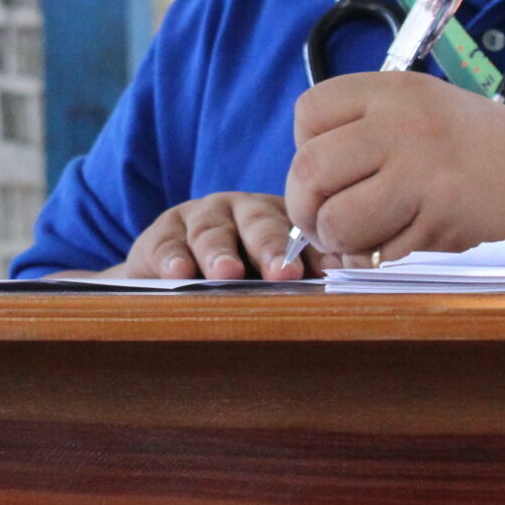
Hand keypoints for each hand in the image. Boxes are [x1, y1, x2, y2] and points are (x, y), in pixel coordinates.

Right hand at [117, 191, 314, 279]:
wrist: (174, 277)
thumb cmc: (239, 282)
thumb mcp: (271, 280)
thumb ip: (304, 281)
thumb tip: (344, 294)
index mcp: (280, 220)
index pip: (300, 232)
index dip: (312, 253)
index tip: (326, 274)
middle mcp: (241, 211)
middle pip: (258, 224)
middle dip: (270, 248)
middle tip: (282, 274)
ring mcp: (199, 218)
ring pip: (211, 231)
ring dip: (219, 253)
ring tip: (226, 274)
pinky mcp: (161, 234)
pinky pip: (166, 244)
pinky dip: (171, 259)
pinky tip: (178, 274)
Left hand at [285, 72, 504, 261]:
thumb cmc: (470, 144)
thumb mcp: (416, 106)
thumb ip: (360, 130)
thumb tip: (304, 183)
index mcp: (391, 91)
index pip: (308, 113)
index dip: (302, 149)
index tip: (326, 171)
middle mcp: (401, 125)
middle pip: (310, 170)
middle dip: (305, 207)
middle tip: (323, 221)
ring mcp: (421, 172)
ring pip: (336, 220)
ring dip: (338, 241)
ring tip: (358, 238)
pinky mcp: (440, 218)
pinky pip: (379, 252)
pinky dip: (377, 259)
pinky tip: (398, 244)